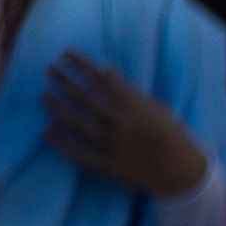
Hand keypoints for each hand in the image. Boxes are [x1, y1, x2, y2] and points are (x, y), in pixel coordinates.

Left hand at [43, 55, 209, 198]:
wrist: (181, 172)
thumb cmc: (170, 135)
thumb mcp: (156, 107)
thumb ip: (130, 90)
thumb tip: (107, 69)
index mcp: (136, 106)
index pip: (102, 77)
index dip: (82, 64)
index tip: (65, 52)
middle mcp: (121, 124)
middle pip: (85, 98)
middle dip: (65, 80)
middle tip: (49, 68)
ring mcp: (113, 146)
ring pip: (77, 123)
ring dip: (58, 107)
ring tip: (43, 94)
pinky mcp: (108, 166)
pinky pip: (78, 154)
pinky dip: (61, 143)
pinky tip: (47, 130)